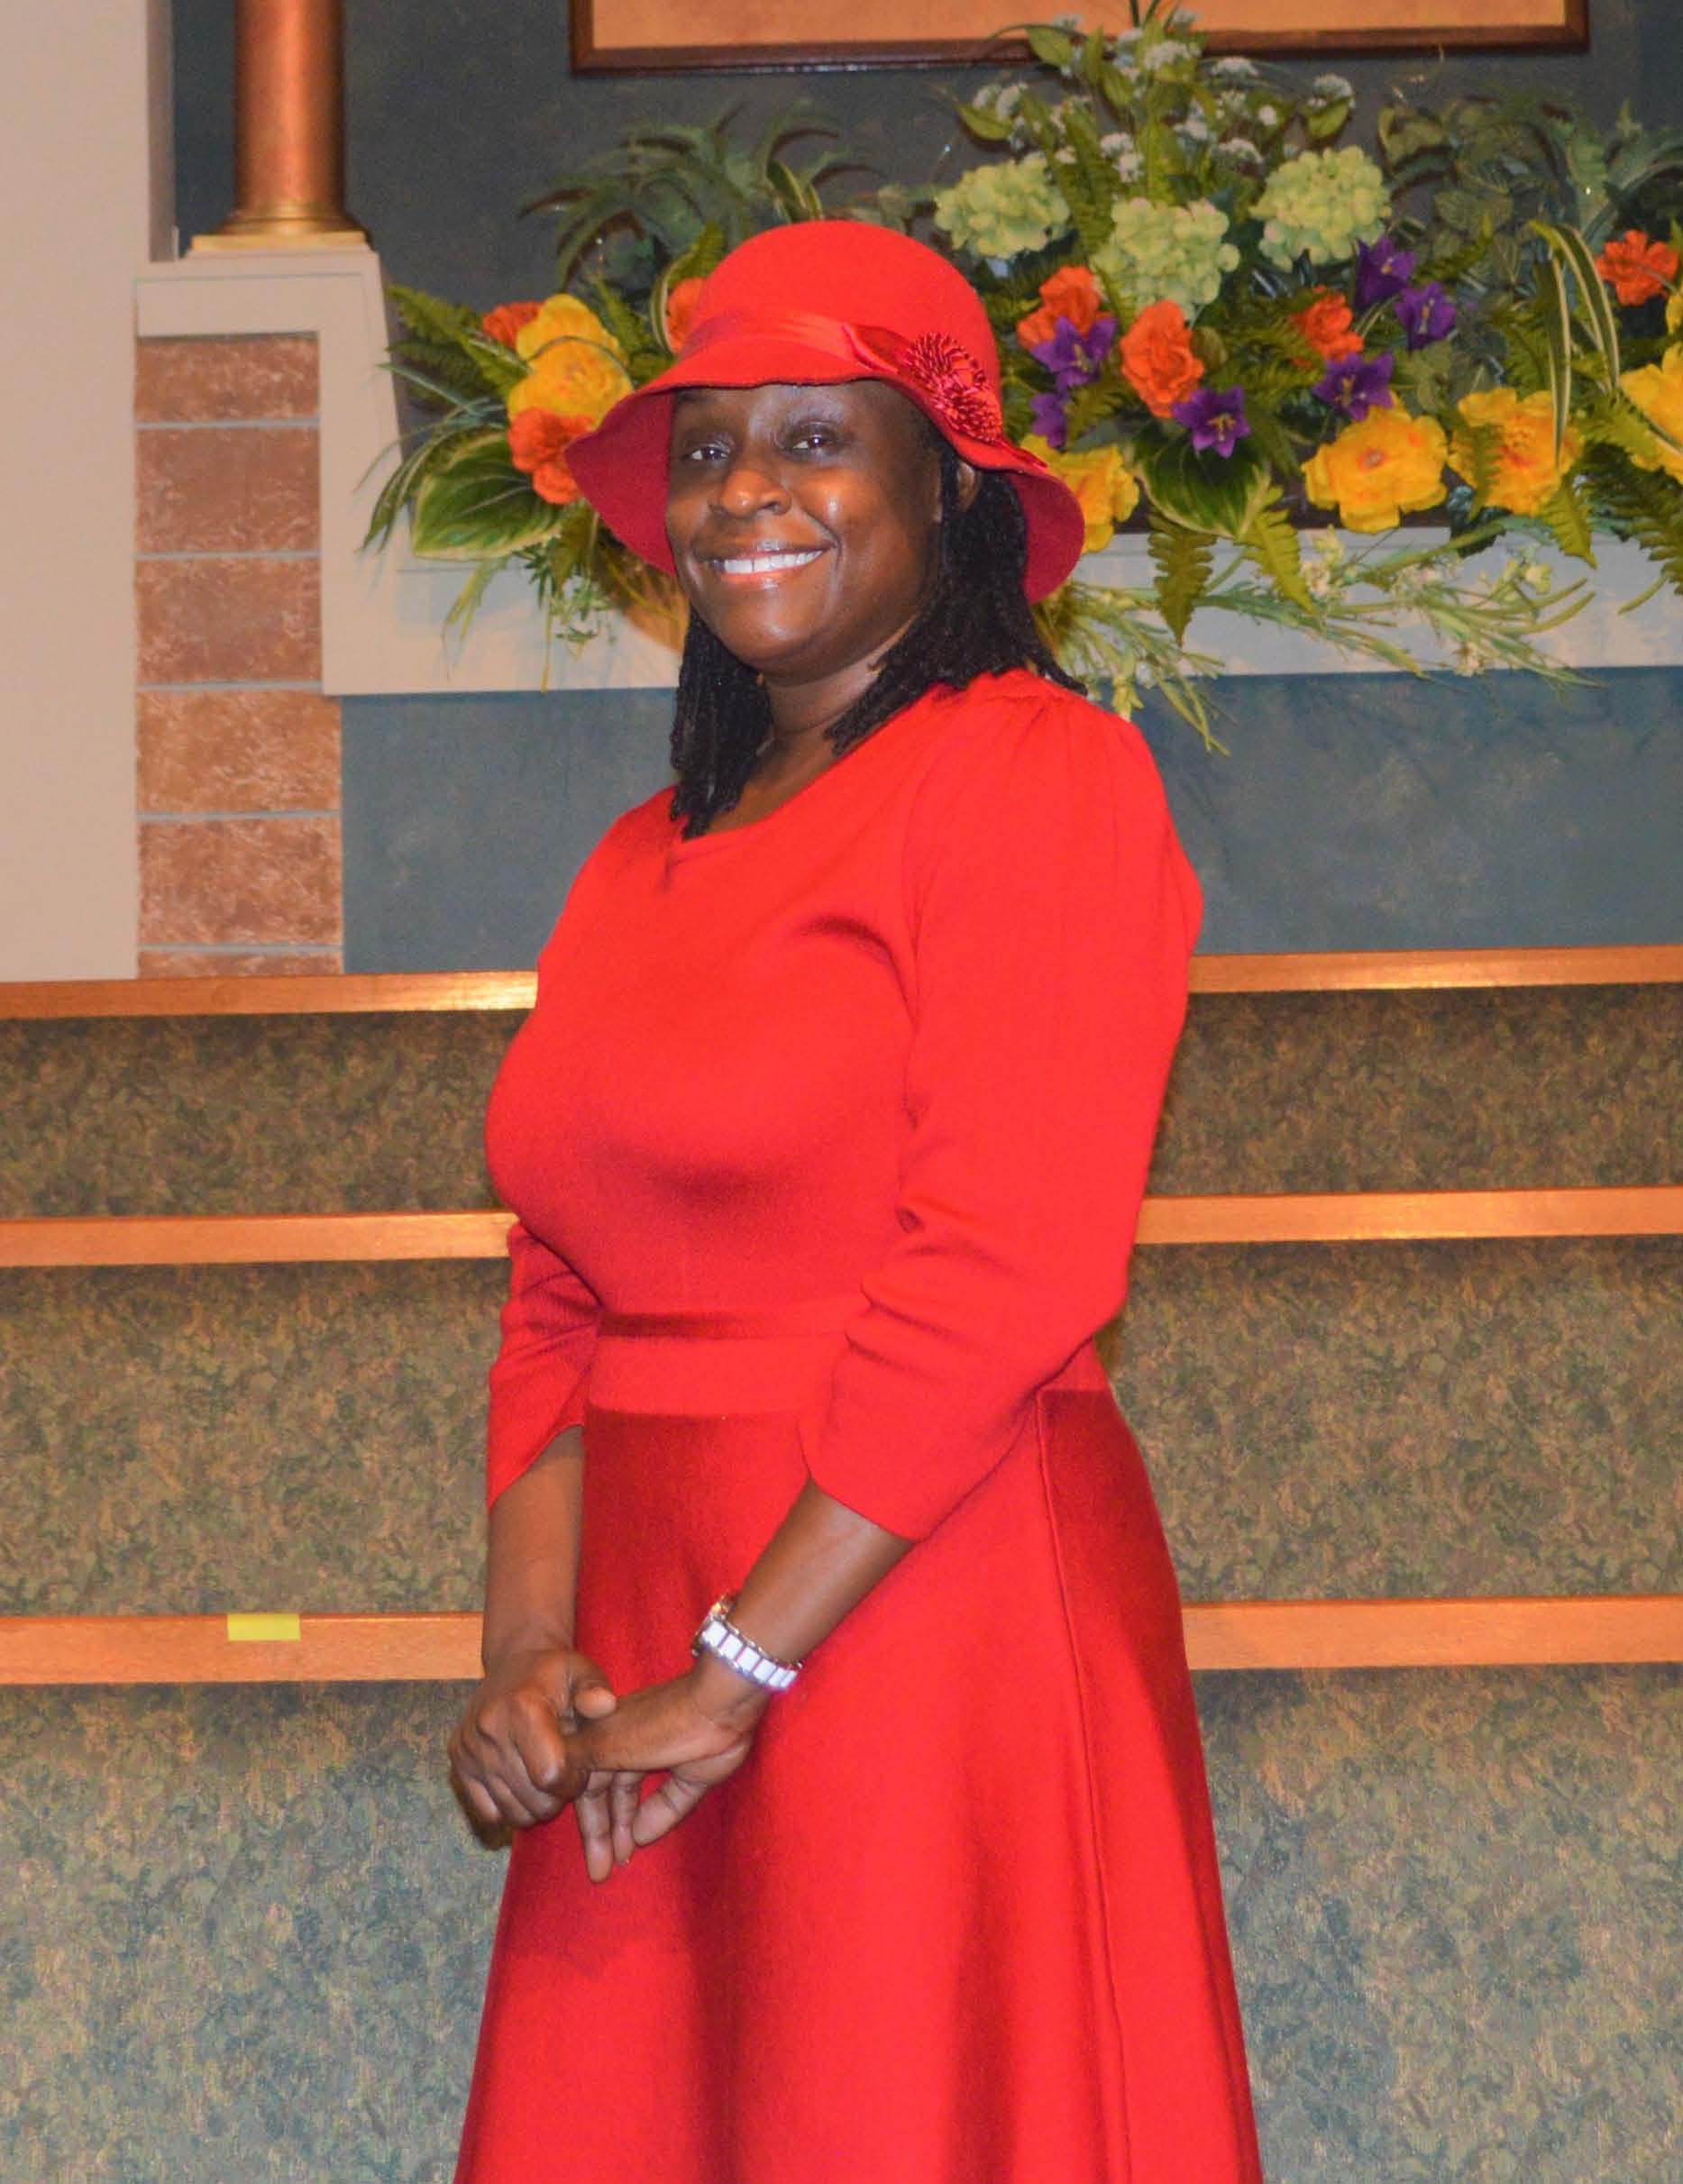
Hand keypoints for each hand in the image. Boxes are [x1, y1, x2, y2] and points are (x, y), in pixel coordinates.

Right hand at [448, 1645, 618, 1835]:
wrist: (513, 1663)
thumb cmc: (555, 1674)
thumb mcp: (582, 1672)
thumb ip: (596, 1690)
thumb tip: (605, 1704)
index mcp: (522, 1708)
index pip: (551, 1776)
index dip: (574, 1782)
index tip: (581, 1768)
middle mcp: (489, 1729)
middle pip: (534, 1800)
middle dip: (558, 1796)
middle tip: (565, 1773)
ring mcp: (469, 1749)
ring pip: (513, 1812)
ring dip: (537, 1805)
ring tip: (546, 1776)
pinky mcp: (459, 1763)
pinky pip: (490, 1813)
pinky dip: (512, 1808)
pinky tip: (525, 1784)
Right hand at [563, 1665, 767, 1883]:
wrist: (716, 1707)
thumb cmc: (654, 1724)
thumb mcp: (606, 1743)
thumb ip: (581, 1767)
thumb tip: (558, 1790)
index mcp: (607, 1732)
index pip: (584, 1779)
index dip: (577, 1811)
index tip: (569, 1844)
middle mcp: (632, 1746)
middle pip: (610, 1794)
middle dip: (601, 1831)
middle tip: (599, 1871)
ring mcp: (665, 1758)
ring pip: (637, 1800)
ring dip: (626, 1830)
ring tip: (619, 1862)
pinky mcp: (694, 1772)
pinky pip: (671, 1800)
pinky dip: (658, 1818)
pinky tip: (644, 1839)